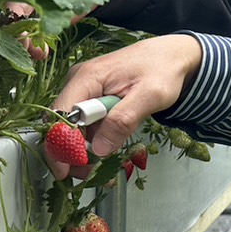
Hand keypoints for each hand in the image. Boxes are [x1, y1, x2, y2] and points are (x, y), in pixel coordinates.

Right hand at [54, 34, 204, 157]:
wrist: (171, 56)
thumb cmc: (162, 70)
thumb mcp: (150, 95)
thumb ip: (123, 120)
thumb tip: (99, 149)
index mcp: (87, 77)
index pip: (60, 115)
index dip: (59, 145)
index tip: (68, 170)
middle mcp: (78, 82)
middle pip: (60, 124)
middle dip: (70, 154)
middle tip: (89, 175)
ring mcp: (83, 89)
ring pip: (71, 127)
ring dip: (81, 151)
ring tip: (100, 168)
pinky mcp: (91, 97)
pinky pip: (84, 124)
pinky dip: (91, 141)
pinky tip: (105, 151)